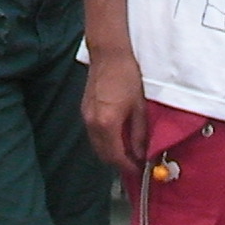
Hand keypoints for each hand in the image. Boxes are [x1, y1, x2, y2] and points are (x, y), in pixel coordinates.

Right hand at [83, 45, 150, 169]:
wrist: (109, 55)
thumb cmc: (126, 77)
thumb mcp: (138, 107)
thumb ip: (139, 134)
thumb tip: (140, 153)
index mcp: (107, 124)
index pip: (116, 156)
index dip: (127, 166)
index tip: (138, 168)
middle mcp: (92, 124)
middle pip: (103, 154)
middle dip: (118, 162)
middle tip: (134, 163)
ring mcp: (86, 117)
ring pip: (96, 145)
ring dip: (110, 152)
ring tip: (127, 151)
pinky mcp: (84, 110)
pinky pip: (93, 134)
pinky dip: (104, 141)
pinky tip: (116, 137)